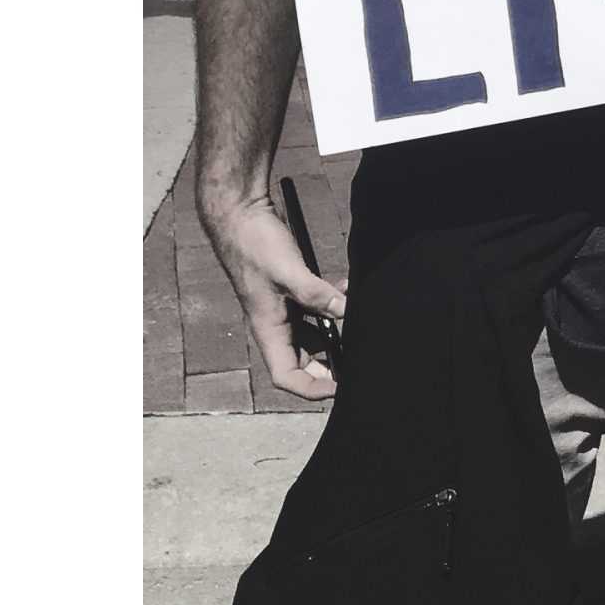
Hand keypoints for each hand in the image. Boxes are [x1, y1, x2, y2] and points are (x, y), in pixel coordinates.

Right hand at [198, 186, 346, 400]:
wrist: (242, 215)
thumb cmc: (256, 246)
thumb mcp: (289, 272)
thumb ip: (317, 294)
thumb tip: (347, 312)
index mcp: (268, 330)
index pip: (287, 376)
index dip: (313, 389)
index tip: (341, 387)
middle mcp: (276, 325)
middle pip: (305, 361)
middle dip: (332, 365)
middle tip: (361, 360)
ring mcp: (284, 308)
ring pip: (315, 335)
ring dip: (338, 333)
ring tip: (362, 327)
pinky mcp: (293, 291)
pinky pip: (318, 309)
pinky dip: (335, 305)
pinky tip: (349, 290)